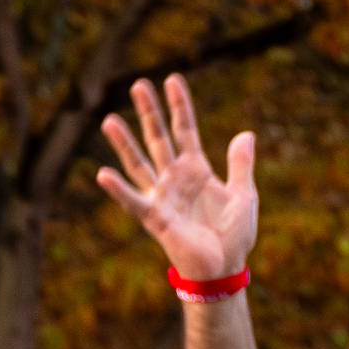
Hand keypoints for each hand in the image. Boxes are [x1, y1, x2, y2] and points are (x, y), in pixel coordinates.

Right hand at [97, 74, 257, 281]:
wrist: (226, 268)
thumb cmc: (234, 235)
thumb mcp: (244, 195)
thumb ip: (241, 165)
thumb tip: (246, 134)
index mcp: (196, 170)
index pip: (185, 130)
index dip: (180, 106)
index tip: (173, 79)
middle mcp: (175, 179)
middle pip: (158, 139)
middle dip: (149, 113)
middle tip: (138, 84)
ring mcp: (163, 197)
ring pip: (140, 163)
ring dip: (125, 143)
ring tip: (110, 120)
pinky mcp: (156, 218)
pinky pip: (134, 201)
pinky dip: (118, 190)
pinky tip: (102, 174)